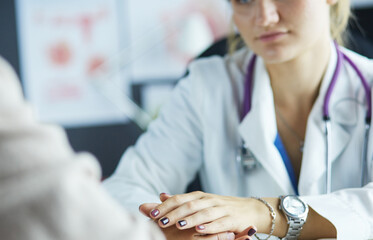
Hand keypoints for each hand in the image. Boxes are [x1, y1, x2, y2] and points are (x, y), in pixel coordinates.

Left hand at [144, 191, 265, 235]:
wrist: (250, 209)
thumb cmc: (220, 207)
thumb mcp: (200, 202)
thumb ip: (181, 201)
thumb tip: (160, 195)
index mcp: (200, 196)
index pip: (180, 198)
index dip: (166, 206)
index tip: (152, 214)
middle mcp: (209, 200)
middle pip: (190, 205)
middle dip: (175, 213)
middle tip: (161, 221)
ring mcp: (221, 209)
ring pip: (204, 213)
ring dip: (190, 219)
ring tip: (178, 225)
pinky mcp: (233, 219)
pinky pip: (220, 223)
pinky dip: (209, 227)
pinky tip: (200, 230)